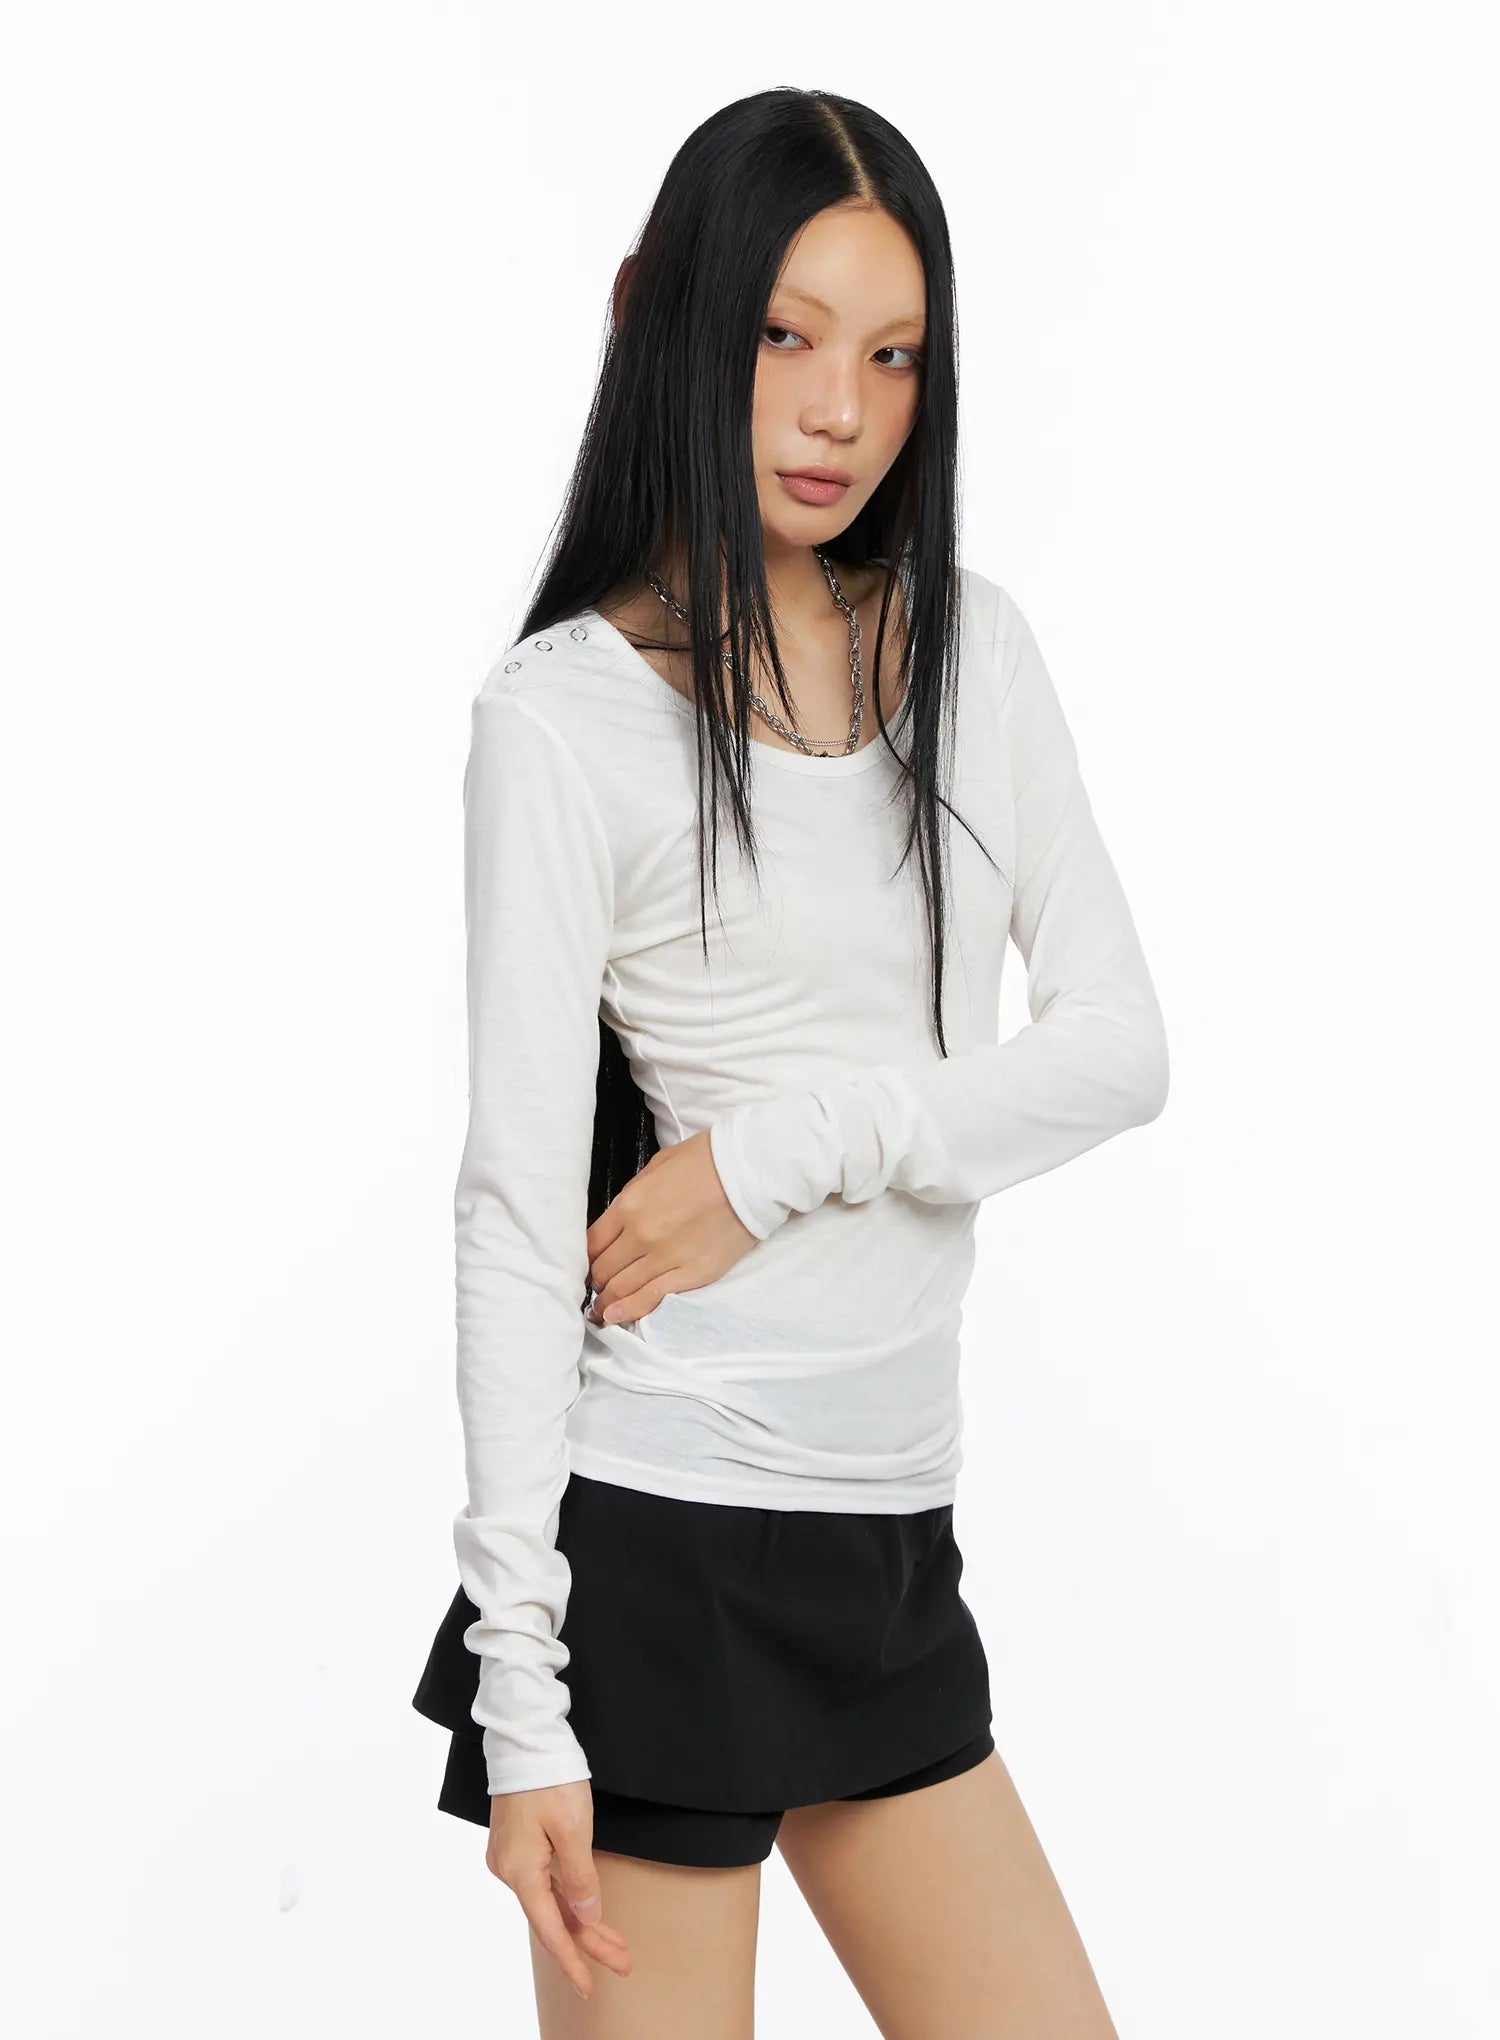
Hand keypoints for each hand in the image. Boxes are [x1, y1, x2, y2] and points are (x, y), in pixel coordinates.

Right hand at [487, 1781, 631, 1999]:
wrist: (525, 1739)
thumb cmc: (550, 1778)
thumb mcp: (574, 1829)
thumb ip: (580, 1877)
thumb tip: (586, 1915)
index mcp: (520, 1871)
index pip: (550, 1929)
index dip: (572, 1960)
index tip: (591, 1986)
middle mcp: (510, 1869)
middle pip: (553, 1917)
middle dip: (589, 1942)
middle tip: (622, 1962)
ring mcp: (512, 1856)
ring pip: (550, 1900)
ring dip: (582, 1921)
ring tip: (614, 1944)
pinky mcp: (518, 1843)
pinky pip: (545, 1882)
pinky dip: (568, 1899)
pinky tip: (586, 1911)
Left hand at [585, 1128, 757, 1327]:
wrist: (750, 1171)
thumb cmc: (706, 1161)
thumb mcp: (656, 1167)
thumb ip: (633, 1196)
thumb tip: (619, 1219)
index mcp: (629, 1205)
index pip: (592, 1243)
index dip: (587, 1258)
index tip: (589, 1264)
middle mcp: (641, 1235)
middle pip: (604, 1269)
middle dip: (597, 1280)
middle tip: (597, 1287)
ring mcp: (667, 1257)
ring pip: (623, 1288)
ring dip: (607, 1301)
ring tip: (601, 1310)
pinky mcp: (693, 1273)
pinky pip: (653, 1298)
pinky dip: (630, 1310)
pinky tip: (617, 1316)